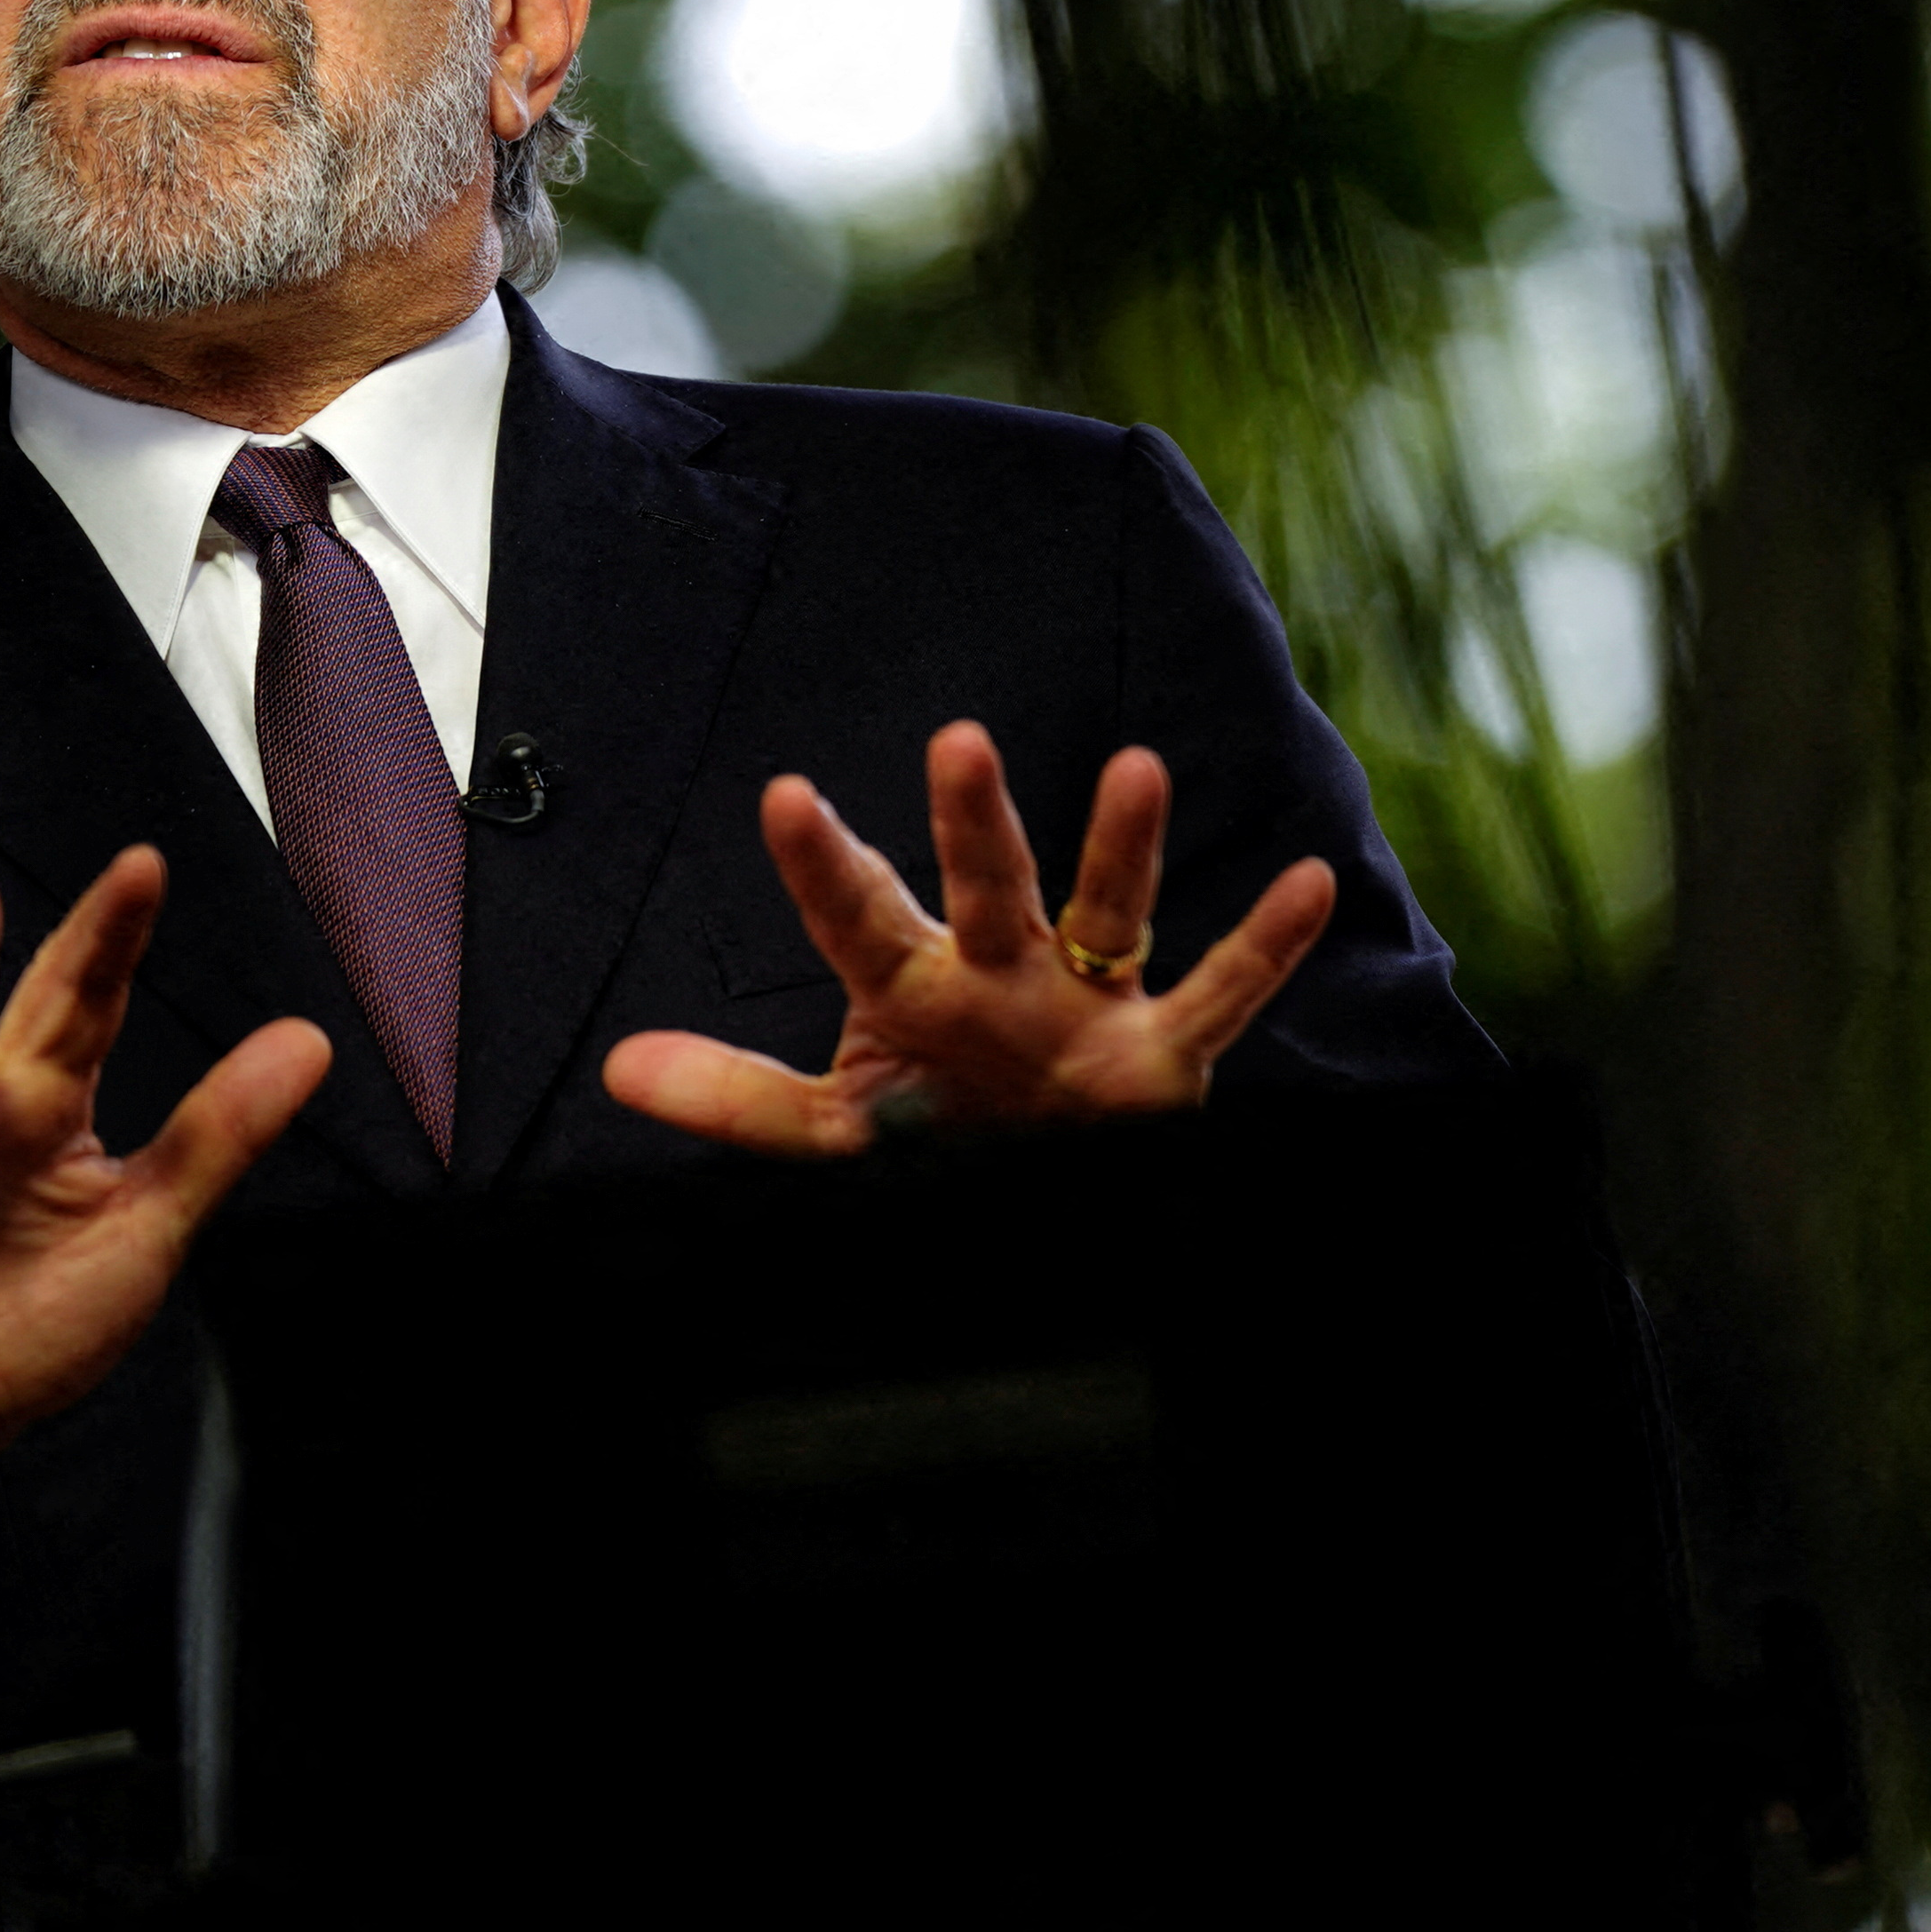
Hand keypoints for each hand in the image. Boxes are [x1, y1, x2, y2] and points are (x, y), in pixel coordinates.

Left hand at [601, 722, 1333, 1157]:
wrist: (1042, 1190)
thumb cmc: (944, 1136)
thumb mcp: (837, 1131)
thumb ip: (741, 1101)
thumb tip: (622, 1068)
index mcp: (914, 990)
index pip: (857, 916)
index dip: (822, 864)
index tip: (784, 796)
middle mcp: (1002, 976)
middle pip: (984, 889)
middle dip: (973, 823)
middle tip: (958, 741)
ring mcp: (1087, 1006)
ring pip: (1105, 915)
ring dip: (1123, 847)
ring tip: (1138, 767)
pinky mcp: (1161, 1056)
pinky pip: (1220, 994)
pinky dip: (1268, 945)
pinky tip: (1308, 885)